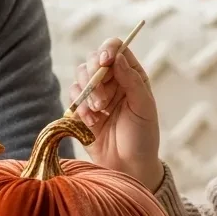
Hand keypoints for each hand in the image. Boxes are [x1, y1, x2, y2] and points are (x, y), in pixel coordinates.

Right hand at [69, 37, 161, 190]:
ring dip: (87, 93)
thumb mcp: (143, 107)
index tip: (105, 63)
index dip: (107, 50)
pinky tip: (92, 123)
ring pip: (80, 76)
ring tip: (98, 113)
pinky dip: (80, 108)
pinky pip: (73, 97)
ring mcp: (96, 94)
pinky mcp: (82, 109)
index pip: (115, 49)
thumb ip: (131, 80)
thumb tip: (117, 57)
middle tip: (102, 101)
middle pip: (93, 59)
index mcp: (131, 75)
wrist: (128, 167)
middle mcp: (113, 80)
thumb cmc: (142, 137)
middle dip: (94, 77)